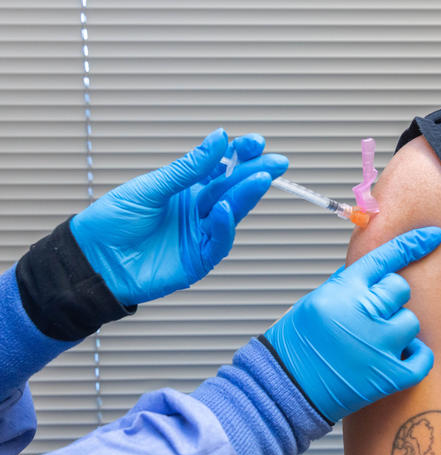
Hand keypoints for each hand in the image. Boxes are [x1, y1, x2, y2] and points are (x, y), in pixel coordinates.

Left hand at [71, 129, 287, 304]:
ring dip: (247, 196)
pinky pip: (218, 241)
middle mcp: (198, 210)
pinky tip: (226, 209)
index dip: (240, 155)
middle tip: (278, 162)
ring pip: (232, 212)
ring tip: (260, 178)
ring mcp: (200, 234)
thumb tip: (219, 138)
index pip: (222, 168)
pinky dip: (224, 225)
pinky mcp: (198, 259)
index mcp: (187, 188)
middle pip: (234, 189)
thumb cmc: (114, 220)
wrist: (94, 259)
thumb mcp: (151, 186)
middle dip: (257, 173)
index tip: (255, 142)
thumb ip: (188, 168)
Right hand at [264, 227, 440, 421]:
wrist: (287, 386)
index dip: (413, 243)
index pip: (386, 257)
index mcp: (344, 290)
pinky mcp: (389, 375)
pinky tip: (396, 358)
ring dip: (397, 330)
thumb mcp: (317, 299)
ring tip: (372, 342)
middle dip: (388, 300)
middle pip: (401, 289)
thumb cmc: (298, 343)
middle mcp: (363, 312)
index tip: (434, 235)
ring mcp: (378, 344)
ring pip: (411, 321)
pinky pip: (423, 357)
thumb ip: (349, 284)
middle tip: (367, 318)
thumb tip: (378, 271)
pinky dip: (415, 357)